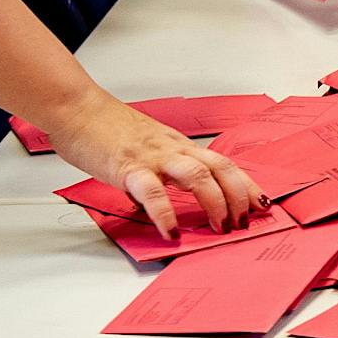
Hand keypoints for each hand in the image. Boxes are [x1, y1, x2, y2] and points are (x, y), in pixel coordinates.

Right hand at [45, 90, 264, 236]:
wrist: (75, 107)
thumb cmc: (107, 128)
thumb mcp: (146, 149)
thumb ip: (159, 175)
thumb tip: (159, 205)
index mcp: (180, 146)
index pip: (224, 164)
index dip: (246, 185)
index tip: (262, 204)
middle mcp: (173, 149)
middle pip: (221, 168)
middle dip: (240, 197)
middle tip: (244, 223)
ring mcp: (153, 157)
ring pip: (198, 176)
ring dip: (215, 203)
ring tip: (219, 227)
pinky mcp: (128, 166)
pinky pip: (152, 191)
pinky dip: (165, 213)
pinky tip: (171, 230)